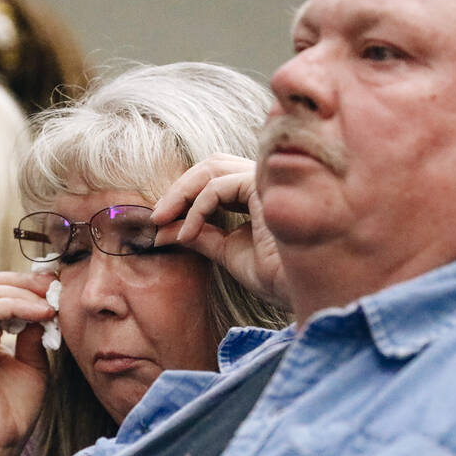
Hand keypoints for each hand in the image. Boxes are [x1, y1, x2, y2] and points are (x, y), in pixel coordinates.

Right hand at [0, 271, 57, 455]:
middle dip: (24, 281)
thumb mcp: (32, 364)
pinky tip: (41, 315)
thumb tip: (44, 307)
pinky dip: (18, 306)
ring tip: (51, 306)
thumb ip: (33, 334)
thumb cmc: (11, 412)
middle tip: (55, 290)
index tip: (56, 289)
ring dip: (25, 293)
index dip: (24, 283)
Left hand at [150, 153, 289, 307]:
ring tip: (162, 223)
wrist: (299, 291)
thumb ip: (199, 235)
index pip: (215, 178)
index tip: (160, 222)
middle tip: (156, 217)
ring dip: (181, 195)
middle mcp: (265, 180)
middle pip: (212, 165)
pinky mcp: (264, 185)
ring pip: (212, 169)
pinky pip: (218, 188)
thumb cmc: (275, 276)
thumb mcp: (226, 252)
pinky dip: (196, 210)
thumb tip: (162, 230)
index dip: (185, 195)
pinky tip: (187, 235)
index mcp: (258, 194)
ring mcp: (268, 179)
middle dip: (179, 189)